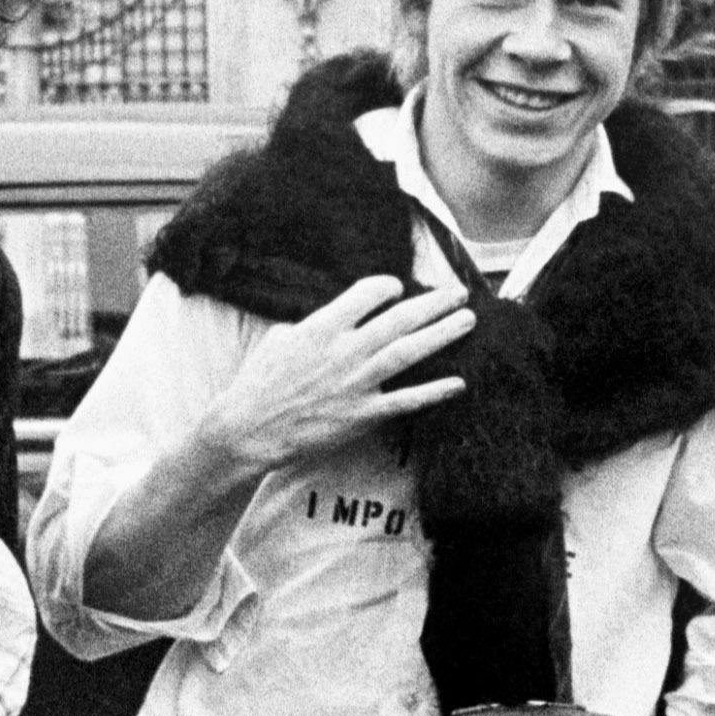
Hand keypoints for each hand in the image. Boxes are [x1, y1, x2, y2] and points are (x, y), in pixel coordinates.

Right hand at [192, 273, 475, 476]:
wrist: (247, 429)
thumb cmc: (259, 383)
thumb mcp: (279, 340)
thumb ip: (313, 326)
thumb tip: (333, 320)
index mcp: (322, 327)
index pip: (367, 293)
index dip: (388, 286)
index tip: (398, 288)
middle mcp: (344, 351)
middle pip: (399, 319)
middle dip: (433, 303)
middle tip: (459, 293)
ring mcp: (356, 384)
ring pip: (409, 352)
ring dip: (442, 334)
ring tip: (467, 320)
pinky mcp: (362, 416)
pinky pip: (405, 401)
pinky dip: (434, 392)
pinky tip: (459, 383)